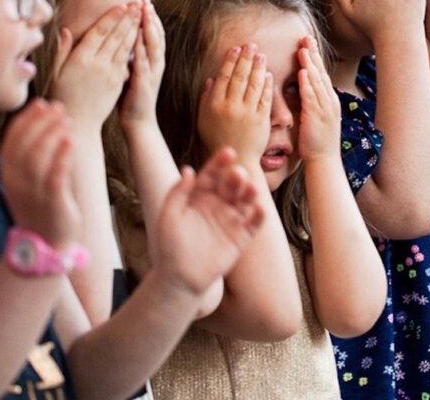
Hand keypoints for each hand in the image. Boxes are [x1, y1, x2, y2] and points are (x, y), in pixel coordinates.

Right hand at [0, 99, 79, 247]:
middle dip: (41, 122)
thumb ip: (31, 154)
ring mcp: (33, 194)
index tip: (41, 103)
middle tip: (58, 107)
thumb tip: (44, 119)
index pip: (11, 140)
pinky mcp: (52, 203)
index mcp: (8, 175)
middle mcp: (17, 184)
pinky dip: (62, 156)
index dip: (26, 119)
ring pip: (37, 159)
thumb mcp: (27, 179)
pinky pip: (54, 177)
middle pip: (25, 145)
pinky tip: (70, 141)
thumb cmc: (41, 204)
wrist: (47, 244)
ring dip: (52, 135)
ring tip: (66, 120)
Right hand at [49, 3, 140, 128]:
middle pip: (115, 36)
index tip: (121, 5)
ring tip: (141, 15)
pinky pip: (127, 60)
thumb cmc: (62, 96)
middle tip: (136, 3)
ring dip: (134, 29)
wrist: (78, 122)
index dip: (111, 17)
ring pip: (124, 46)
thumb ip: (62, 50)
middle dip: (127, 18)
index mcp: (80, 59)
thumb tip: (65, 30)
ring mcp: (110, 73)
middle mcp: (97, 64)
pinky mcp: (118, 82)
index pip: (99, 32)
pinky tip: (140, 37)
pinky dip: (134, 47)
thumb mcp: (56, 72)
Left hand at [119, 1, 165, 127]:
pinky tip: (136, 37)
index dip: (150, 17)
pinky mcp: (144, 83)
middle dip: (151, 17)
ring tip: (144, 12)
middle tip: (145, 0)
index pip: (154, 34)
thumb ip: (130, 55)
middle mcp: (156, 64)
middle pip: (156, 35)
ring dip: (149, 28)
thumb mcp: (131, 70)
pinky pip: (143, 63)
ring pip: (153, 45)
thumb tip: (124, 38)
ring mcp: (152, 73)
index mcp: (153, 60)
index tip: (143, 1)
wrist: (138, 122)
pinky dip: (140, 49)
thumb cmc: (131, 97)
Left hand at [154, 147, 263, 294]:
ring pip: (244, 201)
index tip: (228, 152)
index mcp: (200, 194)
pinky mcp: (241, 237)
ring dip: (250, 193)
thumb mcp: (169, 215)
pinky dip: (258, 215)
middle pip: (230, 185)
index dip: (220, 162)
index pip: (212, 174)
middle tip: (237, 174)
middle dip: (235, 177)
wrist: (179, 278)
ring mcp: (231, 219)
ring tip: (251, 188)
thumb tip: (187, 168)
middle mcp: (218, 203)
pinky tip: (259, 207)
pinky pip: (253, 223)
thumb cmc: (170, 245)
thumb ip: (178, 192)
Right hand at [197, 44, 272, 166]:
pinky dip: (266, 84)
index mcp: (215, 105)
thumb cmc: (217, 138)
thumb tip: (211, 79)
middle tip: (251, 45)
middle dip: (246, 58)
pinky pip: (265, 98)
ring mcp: (247, 113)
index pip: (223, 77)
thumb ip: (205, 98)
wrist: (236, 158)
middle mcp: (231, 107)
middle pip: (240, 77)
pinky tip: (268, 74)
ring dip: (258, 67)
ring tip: (261, 55)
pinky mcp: (261, 119)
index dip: (230, 61)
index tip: (235, 49)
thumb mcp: (203, 119)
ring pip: (254, 84)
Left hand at [297, 36, 341, 161]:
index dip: (314, 57)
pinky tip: (302, 72)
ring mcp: (324, 108)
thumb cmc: (317, 141)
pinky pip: (311, 96)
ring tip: (302, 48)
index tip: (307, 43)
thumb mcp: (315, 116)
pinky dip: (307, 83)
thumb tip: (299, 88)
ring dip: (309, 64)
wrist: (324, 161)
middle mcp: (329, 101)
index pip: (320, 73)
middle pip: (320, 72)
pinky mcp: (317, 116)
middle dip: (313, 54)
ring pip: (316, 81)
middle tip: (305, 37)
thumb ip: (309, 101)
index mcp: (328, 100)